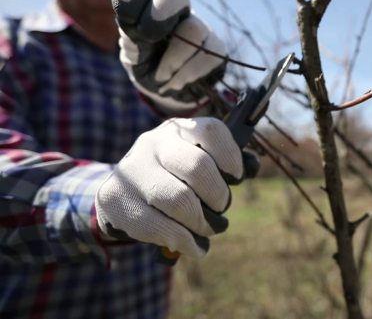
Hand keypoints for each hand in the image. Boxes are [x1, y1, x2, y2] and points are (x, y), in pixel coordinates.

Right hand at [95, 117, 242, 257]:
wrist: (125, 187)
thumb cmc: (175, 175)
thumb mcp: (197, 159)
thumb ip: (224, 163)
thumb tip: (252, 166)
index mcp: (180, 129)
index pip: (211, 131)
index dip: (231, 156)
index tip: (236, 176)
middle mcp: (153, 143)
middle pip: (197, 167)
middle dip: (218, 196)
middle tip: (221, 209)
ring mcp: (131, 170)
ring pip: (177, 200)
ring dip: (200, 223)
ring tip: (208, 230)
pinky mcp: (115, 198)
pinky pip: (155, 226)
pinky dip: (182, 241)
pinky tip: (193, 246)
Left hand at [111, 0, 225, 114]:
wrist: (169, 90)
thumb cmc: (145, 66)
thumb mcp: (132, 56)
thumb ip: (133, 42)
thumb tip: (139, 35)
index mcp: (148, 4)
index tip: (128, 22)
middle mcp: (175, 9)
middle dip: (160, 15)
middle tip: (148, 39)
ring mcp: (199, 26)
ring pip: (193, 30)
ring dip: (173, 59)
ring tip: (162, 78)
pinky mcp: (216, 47)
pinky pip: (209, 55)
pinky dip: (189, 74)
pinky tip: (178, 83)